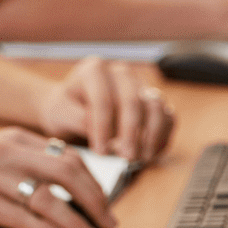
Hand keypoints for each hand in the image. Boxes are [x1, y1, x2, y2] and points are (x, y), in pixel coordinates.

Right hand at [0, 127, 112, 227]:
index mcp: (12, 138)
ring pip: (48, 199)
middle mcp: (5, 152)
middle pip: (67, 174)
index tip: (105, 206)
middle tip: (108, 224)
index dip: (95, 183)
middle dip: (96, 202)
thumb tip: (65, 189)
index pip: (68, 157)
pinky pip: (21, 216)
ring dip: (77, 223)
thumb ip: (23, 163)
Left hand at [39, 57, 172, 161]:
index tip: (100, 151)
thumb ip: (77, 119)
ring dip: (152, 135)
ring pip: (156, 106)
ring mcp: (140, 85)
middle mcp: (121, 73)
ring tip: (142, 157)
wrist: (72, 109)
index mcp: (94, 70)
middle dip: (131, 133)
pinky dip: (163, 136)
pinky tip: (152, 153)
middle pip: (133, 102)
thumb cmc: (65, 110)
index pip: (103, 100)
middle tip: (127, 157)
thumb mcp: (59, 113)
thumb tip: (99, 131)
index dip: (103, 128)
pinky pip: (168, 116)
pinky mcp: (154, 101)